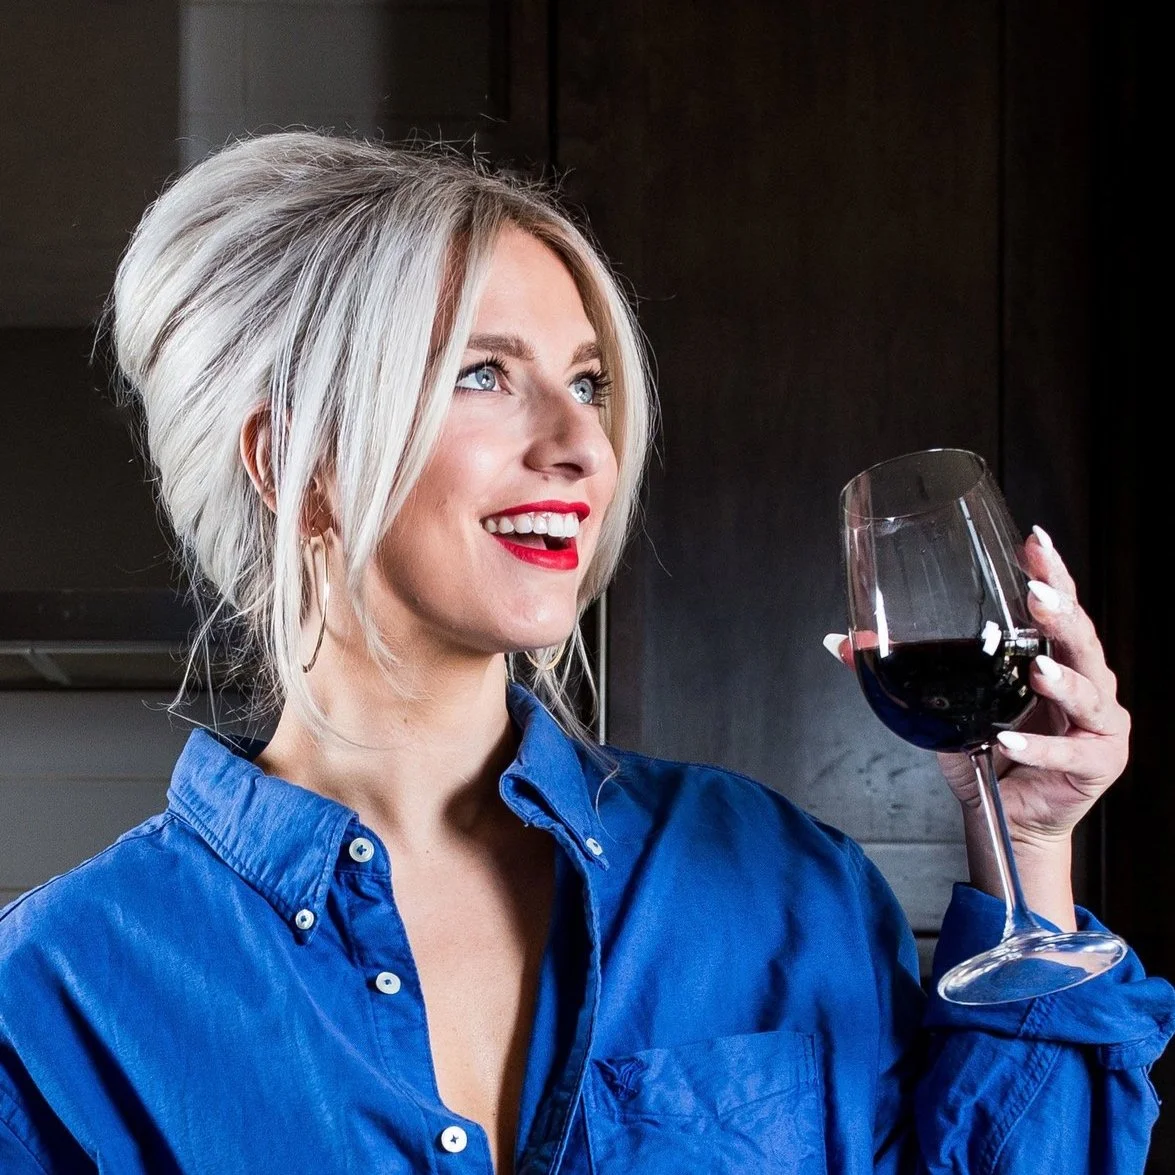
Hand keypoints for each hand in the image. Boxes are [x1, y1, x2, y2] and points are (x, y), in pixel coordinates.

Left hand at [824, 527, 1129, 925]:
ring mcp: (1099, 722)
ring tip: (1038, 670)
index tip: (1033, 540)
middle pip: (1082, 638)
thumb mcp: (939, 705)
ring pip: (1088, 691)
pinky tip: (1008, 739)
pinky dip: (1038, 746)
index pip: (1058, 605)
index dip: (1049, 571)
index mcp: (1054, 655)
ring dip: (1061, 679)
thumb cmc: (985, 752)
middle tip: (1035, 595)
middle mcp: (1087, 681)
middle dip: (1060, 613)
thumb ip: (901, 669)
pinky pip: (1068, 752)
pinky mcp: (1099, 762)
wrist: (1007, 816)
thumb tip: (843, 642)